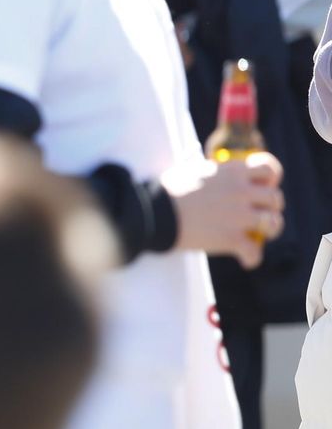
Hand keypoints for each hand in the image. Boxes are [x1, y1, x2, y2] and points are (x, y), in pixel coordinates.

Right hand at [164, 153, 283, 268]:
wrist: (153, 212)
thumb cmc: (166, 190)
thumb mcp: (192, 169)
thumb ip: (211, 170)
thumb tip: (209, 168)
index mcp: (232, 171)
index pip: (268, 169)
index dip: (270, 178)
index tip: (263, 185)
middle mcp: (241, 191)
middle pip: (275, 198)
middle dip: (271, 207)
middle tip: (259, 214)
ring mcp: (239, 215)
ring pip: (274, 223)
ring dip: (269, 230)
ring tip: (257, 236)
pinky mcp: (231, 238)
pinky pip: (255, 252)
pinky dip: (251, 258)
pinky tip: (245, 261)